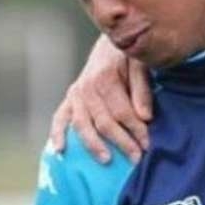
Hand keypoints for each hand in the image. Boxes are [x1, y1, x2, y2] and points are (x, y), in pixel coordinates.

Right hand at [49, 35, 152, 162]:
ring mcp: (75, 94)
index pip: (122, 112)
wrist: (110, 43)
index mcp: (105, 77)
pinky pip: (59, 118)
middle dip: (121, 142)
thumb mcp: (140, 64)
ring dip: (93, 145)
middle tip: (136, 158)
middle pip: (104, 122)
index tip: (148, 144)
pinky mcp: (69, 98)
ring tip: (106, 160)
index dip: (136, 130)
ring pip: (82, 125)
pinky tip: (60, 151)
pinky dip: (57, 134)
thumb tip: (145, 117)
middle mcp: (86, 87)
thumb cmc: (129, 56)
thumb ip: (142, 90)